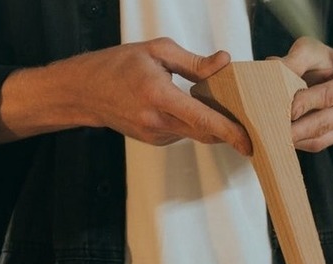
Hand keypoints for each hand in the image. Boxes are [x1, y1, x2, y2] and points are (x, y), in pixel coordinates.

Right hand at [0, 38, 251, 155]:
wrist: (82, 92)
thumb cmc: (116, 65)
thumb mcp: (157, 51)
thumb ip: (194, 62)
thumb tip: (224, 62)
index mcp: (160, 96)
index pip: (204, 120)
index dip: (231, 133)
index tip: (250, 143)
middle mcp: (158, 122)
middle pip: (206, 133)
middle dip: (229, 128)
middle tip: (249, 117)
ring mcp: (155, 135)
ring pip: (195, 133)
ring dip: (210, 122)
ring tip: (218, 103)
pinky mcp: (154, 140)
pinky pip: (183, 132)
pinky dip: (194, 122)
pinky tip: (191, 106)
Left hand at [278, 37, 332, 152]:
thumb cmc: (325, 63)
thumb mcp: (312, 51)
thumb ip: (294, 60)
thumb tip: (272, 68)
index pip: (328, 96)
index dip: (304, 103)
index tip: (284, 109)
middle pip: (324, 122)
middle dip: (296, 128)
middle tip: (271, 130)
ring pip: (319, 138)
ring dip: (293, 139)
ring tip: (271, 136)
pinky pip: (317, 144)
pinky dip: (296, 143)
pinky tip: (280, 138)